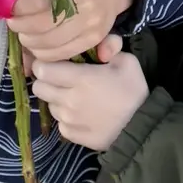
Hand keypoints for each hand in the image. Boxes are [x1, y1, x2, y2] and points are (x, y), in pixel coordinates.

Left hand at [10, 0, 135, 61]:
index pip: (37, 1)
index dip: (17, 6)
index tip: (8, 5)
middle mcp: (85, 5)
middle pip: (40, 25)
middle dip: (20, 26)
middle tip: (13, 22)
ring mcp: (91, 25)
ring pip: (48, 43)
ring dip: (29, 41)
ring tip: (24, 33)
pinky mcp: (94, 39)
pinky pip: (60, 54)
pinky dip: (43, 53)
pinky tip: (37, 44)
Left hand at [32, 35, 149, 150]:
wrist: (143, 128)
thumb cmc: (134, 92)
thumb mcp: (128, 62)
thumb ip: (110, 46)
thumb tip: (99, 46)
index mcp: (80, 78)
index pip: (42, 69)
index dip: (45, 64)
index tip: (54, 62)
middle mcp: (69, 100)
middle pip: (39, 87)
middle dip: (46, 81)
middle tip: (61, 79)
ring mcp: (69, 120)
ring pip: (48, 105)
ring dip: (56, 99)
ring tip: (74, 97)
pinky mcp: (73, 136)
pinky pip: (59, 124)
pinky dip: (65, 118)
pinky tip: (80, 114)